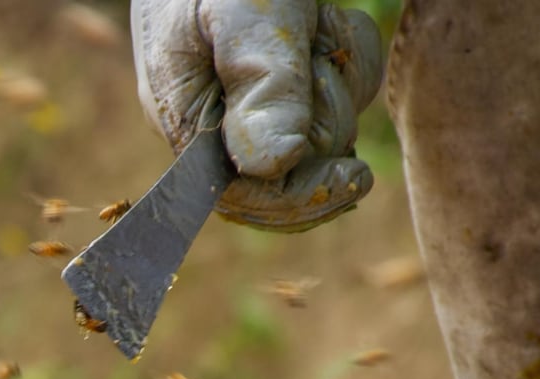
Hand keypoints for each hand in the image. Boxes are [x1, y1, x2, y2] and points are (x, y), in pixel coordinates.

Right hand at [131, 0, 382, 231]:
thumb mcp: (245, 14)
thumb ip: (259, 86)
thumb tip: (271, 166)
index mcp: (184, 117)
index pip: (241, 197)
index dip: (299, 199)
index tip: (354, 177)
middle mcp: (215, 121)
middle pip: (292, 169)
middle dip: (322, 118)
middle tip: (319, 51)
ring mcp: (250, 101)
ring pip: (321, 130)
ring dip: (338, 78)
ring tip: (316, 21)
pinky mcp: (284, 79)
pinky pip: (336, 94)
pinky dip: (347, 57)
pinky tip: (326, 18)